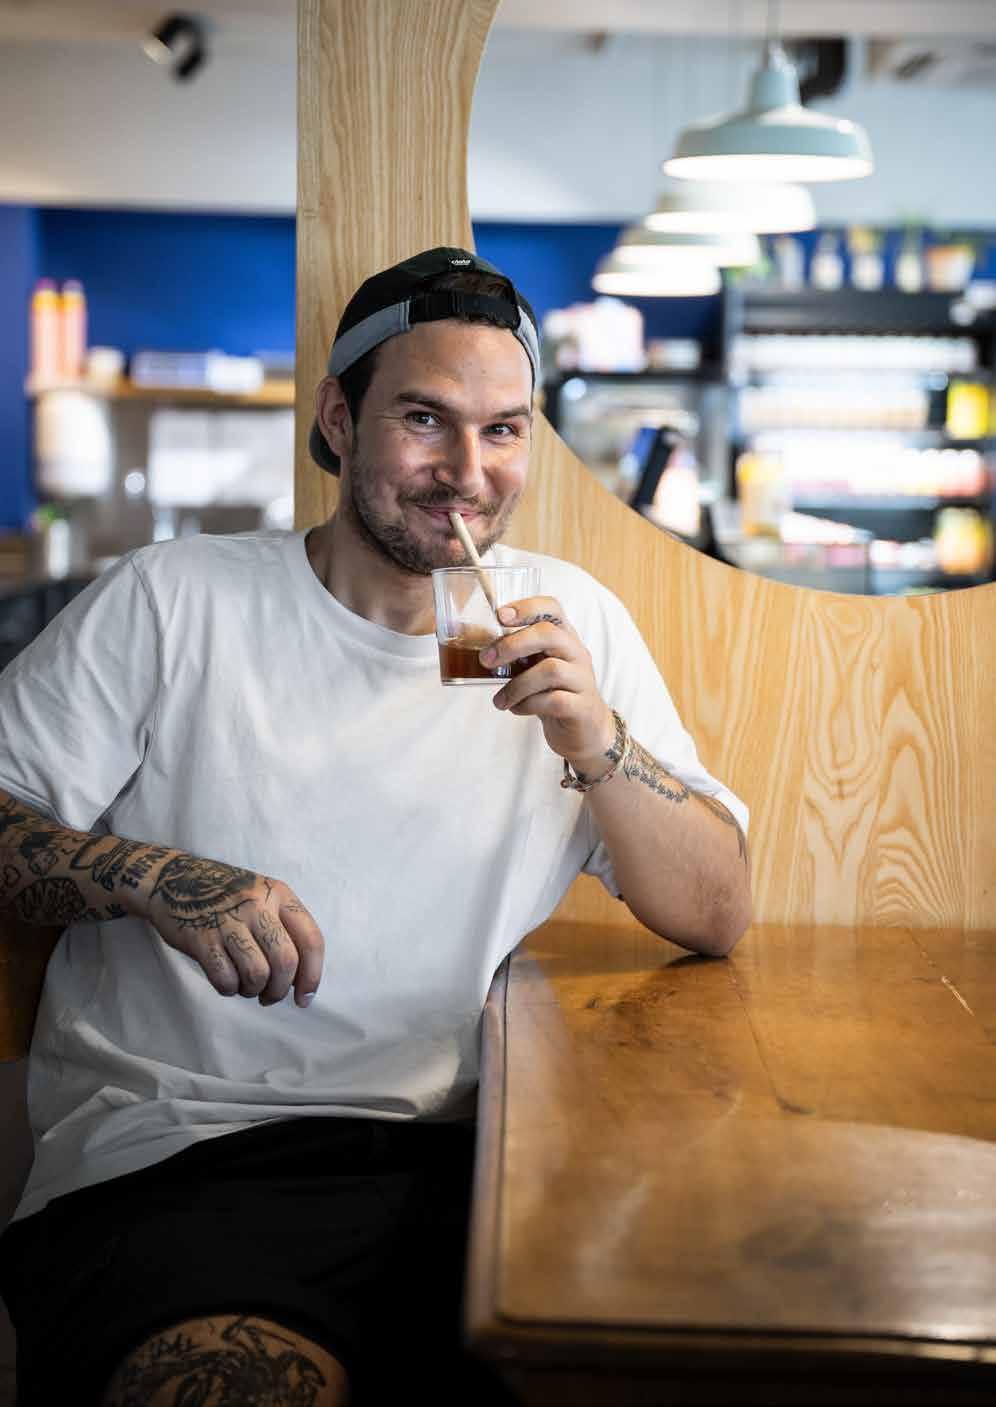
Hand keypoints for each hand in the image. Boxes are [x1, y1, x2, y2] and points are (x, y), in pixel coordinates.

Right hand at [145, 852, 324, 1007]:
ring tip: (246, 986)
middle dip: (280, 990)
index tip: (305, 998)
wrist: (173, 880)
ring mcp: (228, 920)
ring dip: (253, 991)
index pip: (311, 940)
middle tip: (270, 996)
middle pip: (285, 962)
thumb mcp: (263, 897)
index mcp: (279, 894)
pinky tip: (227, 981)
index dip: (312, 976)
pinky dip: (229, 989)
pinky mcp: (201, 937)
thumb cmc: (227, 897)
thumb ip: (284, 929)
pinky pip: (225, 978)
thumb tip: (300, 980)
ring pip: (257, 974)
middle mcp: (257, 905)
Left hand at [480, 597, 614, 771]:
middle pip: (549, 634)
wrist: (584, 730)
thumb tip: (476, 648)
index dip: (526, 607)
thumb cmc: (553, 693)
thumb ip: (516, 655)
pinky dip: (528, 705)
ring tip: (500, 700)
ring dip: (516, 685)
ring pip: (550, 670)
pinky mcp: (581, 706)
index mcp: (564, 638)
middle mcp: (577, 653)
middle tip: (486, 660)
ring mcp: (582, 679)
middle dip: (512, 644)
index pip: (552, 609)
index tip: (499, 615)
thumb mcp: (536, 667)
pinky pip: (554, 700)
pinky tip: (516, 709)